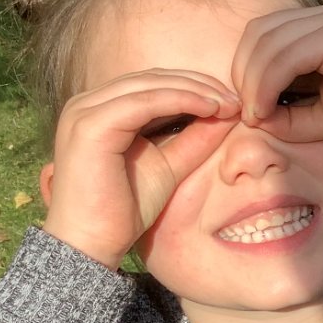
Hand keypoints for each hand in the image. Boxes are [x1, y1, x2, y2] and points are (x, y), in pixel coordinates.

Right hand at [42, 71, 238, 268]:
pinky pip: (144, 102)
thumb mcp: (169, 166)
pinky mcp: (90, 125)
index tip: (233, 101)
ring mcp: (85, 111)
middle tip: (237, 98)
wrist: (93, 243)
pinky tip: (211, 108)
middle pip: (153, 79)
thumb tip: (227, 114)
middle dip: (199, 85)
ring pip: (151, 85)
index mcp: (99, 109)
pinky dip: (181, 100)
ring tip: (230, 103)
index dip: (194, 87)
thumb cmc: (125, 210)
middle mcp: (87, 103)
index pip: (152, 84)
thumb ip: (193, 139)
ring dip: (196, 90)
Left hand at [229, 6, 322, 154]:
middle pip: (257, 32)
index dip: (246, 71)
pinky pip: (286, 56)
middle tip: (250, 114)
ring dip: (252, 83)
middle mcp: (322, 16)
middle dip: (243, 74)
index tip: (253, 112)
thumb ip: (287, 114)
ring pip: (266, 42)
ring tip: (258, 116)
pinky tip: (267, 111)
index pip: (262, 35)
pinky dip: (267, 84)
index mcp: (319, 26)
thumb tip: (252, 116)